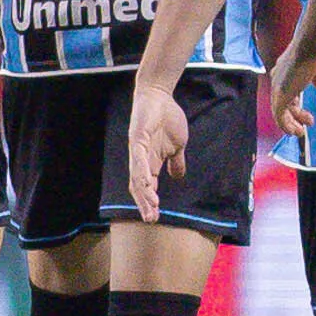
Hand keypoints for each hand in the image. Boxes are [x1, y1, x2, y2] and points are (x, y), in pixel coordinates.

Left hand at [127, 82, 189, 221]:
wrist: (160, 96)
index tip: (156, 217)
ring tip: (152, 206)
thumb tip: (178, 177)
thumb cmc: (167, 118)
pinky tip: (147, 184)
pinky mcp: (137, 138)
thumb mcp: (177, 145)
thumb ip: (176, 161)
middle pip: (139, 186)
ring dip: (144, 193)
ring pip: (137, 177)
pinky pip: (138, 159)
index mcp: (151, 162)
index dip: (149, 202)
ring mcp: (137, 149)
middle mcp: (140, 159)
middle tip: (151, 219)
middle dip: (144, 203)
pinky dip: (142, 173)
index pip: (147, 186)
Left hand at [266, 43, 315, 138]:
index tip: (308, 113)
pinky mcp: (280, 95)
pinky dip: (287, 126)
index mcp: (285, 69)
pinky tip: (297, 132)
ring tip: (302, 132)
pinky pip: (279, 117)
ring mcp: (277, 87)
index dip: (295, 105)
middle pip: (283, 102)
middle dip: (296, 115)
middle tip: (310, 121)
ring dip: (291, 124)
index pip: (287, 91)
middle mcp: (278, 78)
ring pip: (280, 112)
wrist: (309, 44)